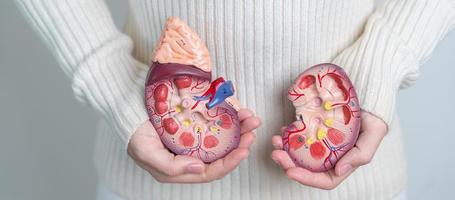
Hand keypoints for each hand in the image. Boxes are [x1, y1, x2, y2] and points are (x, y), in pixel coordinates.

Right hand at [128, 108, 260, 182]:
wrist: (126, 106)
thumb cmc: (134, 132)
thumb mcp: (147, 153)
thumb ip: (171, 166)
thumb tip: (199, 169)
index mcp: (180, 169)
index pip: (211, 172)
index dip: (230, 162)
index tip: (244, 149)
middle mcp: (190, 157)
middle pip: (221, 155)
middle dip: (240, 143)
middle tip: (252, 128)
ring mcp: (193, 140)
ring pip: (222, 139)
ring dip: (239, 129)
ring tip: (250, 118)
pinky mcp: (194, 125)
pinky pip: (216, 124)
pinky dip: (228, 118)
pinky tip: (238, 110)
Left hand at [271, 111, 386, 189]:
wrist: (367, 96)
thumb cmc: (374, 117)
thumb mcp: (374, 134)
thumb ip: (361, 154)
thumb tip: (339, 170)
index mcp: (344, 163)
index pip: (324, 180)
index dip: (306, 179)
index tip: (290, 171)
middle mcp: (330, 157)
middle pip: (306, 169)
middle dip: (288, 163)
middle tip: (275, 152)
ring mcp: (320, 144)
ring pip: (298, 154)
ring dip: (284, 149)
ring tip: (274, 139)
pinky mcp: (314, 131)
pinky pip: (298, 137)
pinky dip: (288, 136)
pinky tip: (282, 129)